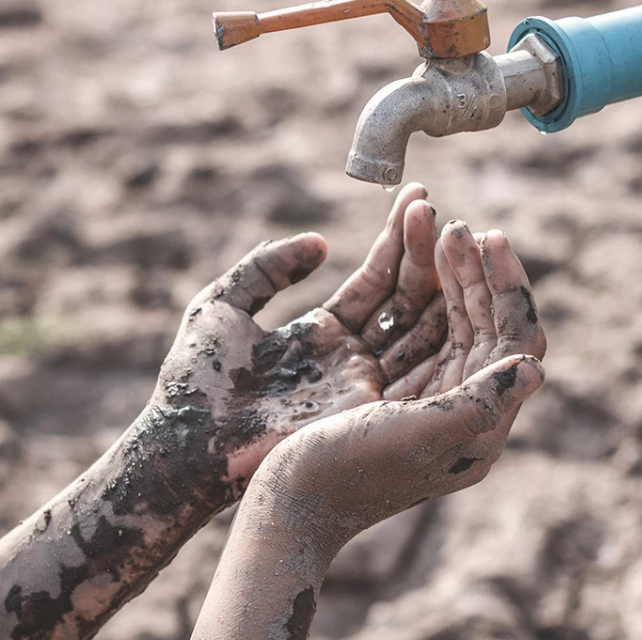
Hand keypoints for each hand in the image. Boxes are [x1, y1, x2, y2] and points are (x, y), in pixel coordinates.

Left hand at [128, 184, 448, 514]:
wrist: (185, 443)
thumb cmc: (194, 380)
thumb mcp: (223, 305)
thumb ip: (267, 267)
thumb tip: (320, 243)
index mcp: (324, 334)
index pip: (374, 281)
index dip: (395, 241)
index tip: (416, 198)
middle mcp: (352, 358)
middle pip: (404, 299)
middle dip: (423, 253)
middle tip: (438, 209)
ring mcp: (365, 384)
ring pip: (418, 326)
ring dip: (438, 282)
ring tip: (454, 232)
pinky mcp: (367, 409)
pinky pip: (417, 363)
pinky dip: (440, 325)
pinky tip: (456, 285)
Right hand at [190, 223, 548, 639]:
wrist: (285, 508)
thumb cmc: (345, 476)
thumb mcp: (417, 437)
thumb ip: (479, 404)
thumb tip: (535, 367)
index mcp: (477, 425)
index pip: (514, 342)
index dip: (508, 288)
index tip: (489, 236)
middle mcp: (456, 407)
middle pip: (481, 323)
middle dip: (471, 269)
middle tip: (455, 225)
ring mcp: (418, 394)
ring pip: (444, 316)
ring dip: (440, 267)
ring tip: (428, 216)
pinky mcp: (381, 385)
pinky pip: (407, 323)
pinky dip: (406, 282)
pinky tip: (401, 246)